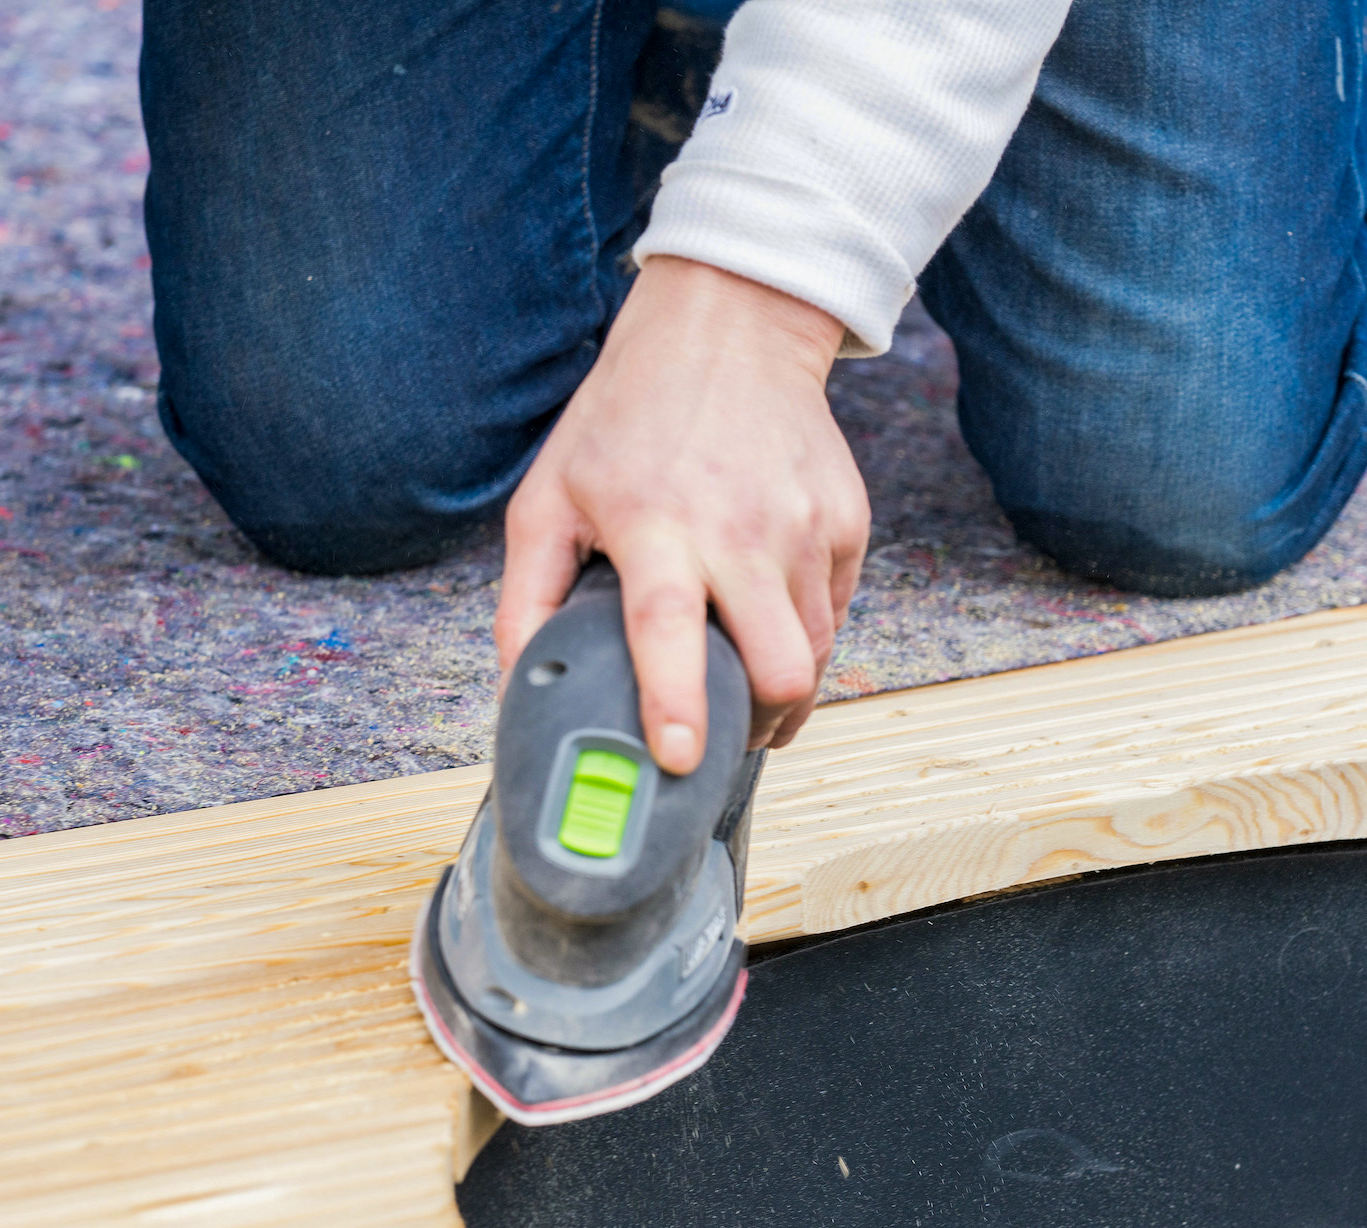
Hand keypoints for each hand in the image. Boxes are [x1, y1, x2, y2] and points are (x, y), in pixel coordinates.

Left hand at [499, 256, 869, 772]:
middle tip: (729, 738)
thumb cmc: (628, 419)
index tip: (683, 757)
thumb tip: (519, 692)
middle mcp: (740, 529)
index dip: (678, 701)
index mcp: (655, 524)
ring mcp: (804, 526)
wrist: (728, 330)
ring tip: (744, 679)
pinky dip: (805, 633)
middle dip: (761, 724)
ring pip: (815, 654)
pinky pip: (835, 613)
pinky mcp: (847, 522)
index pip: (669, 627)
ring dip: (782, 688)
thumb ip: (525, 600)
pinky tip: (767, 609)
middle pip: (778, 665)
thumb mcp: (549, 498)